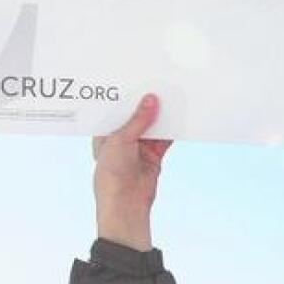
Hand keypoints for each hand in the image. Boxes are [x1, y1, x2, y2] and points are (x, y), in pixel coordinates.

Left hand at [92, 94, 172, 251]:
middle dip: (146, 105)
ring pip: (152, 127)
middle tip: (158, 84)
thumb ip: (138, 120)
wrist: (125, 203)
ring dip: (161, 116)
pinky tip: (179, 117)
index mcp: (105, 134)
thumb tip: (151, 100)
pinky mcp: (153, 157)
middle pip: (136, 117)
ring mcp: (138, 149)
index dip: (125, 97)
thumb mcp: (121, 140)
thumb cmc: (111, 173)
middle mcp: (121, 140)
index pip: (116, 111)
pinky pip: (164, 140)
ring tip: (171, 97)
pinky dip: (171, 131)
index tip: (136, 80)